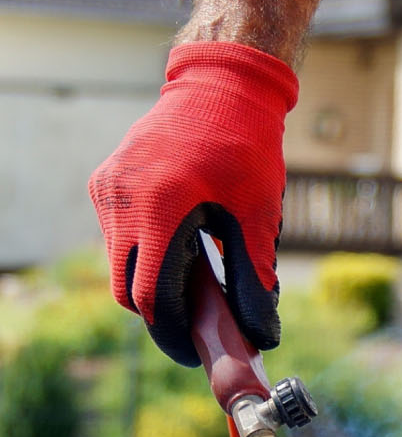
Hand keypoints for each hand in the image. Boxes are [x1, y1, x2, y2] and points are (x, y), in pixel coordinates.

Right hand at [88, 41, 297, 365]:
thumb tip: (262, 335)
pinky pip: (115, 238)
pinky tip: (177, 244)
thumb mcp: (257, 215)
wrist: (220, 86)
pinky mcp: (104, 182)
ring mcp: (108, 189)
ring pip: (117, 265)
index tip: (194, 350)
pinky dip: (141, 253)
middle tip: (196, 323)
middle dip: (158, 313)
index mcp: (161, 208)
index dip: (171, 332)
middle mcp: (123, 199)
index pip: (150, 296)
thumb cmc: (246, 148)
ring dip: (150, 281)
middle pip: (126, 289)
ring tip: (192, 278)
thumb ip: (254, 279)